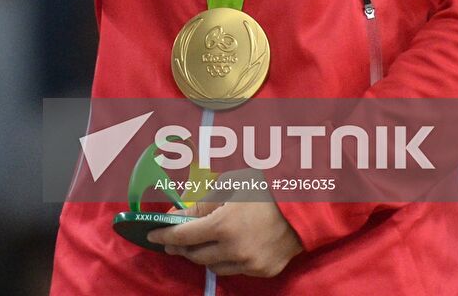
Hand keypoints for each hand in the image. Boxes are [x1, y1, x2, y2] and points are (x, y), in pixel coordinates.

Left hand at [146, 194, 302, 277]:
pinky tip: (228, 246)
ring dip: (203, 254)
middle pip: (196, 256)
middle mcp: (234, 249)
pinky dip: (227, 259)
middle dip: (181, 247)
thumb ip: (201, 202)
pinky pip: (235, 269)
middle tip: (174, 239)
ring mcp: (249, 263)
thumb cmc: (265, 186)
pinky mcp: (263, 271)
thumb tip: (178, 216)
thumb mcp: (231, 185)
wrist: (304, 202)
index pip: (183, 236)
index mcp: (224, 224)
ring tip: (202, 241)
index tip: (152, 234)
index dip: (165, 235)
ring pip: (214, 266)